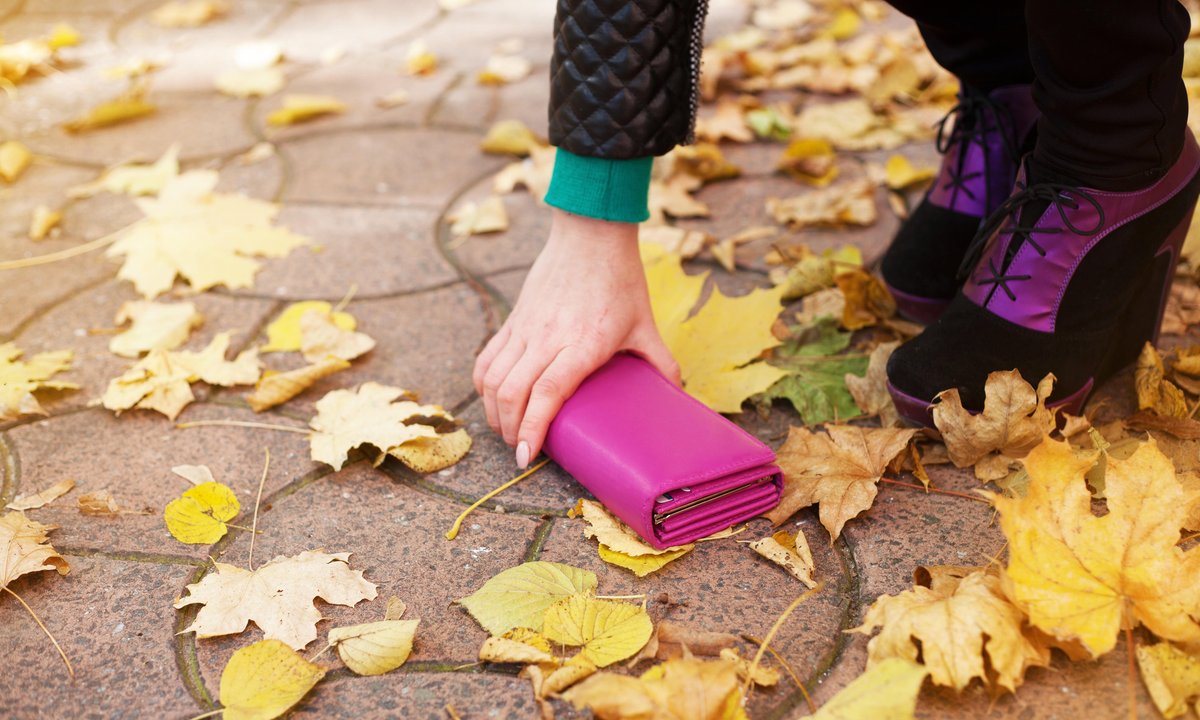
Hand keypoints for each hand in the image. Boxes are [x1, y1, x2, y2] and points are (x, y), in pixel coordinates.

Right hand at [472, 208, 679, 467]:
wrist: (590, 234)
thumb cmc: (620, 278)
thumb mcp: (645, 324)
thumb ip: (660, 362)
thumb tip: (678, 394)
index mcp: (582, 344)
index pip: (547, 393)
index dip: (533, 428)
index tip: (527, 456)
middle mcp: (548, 337)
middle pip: (512, 392)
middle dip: (509, 429)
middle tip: (519, 451)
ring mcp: (526, 327)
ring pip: (493, 378)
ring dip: (493, 411)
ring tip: (505, 430)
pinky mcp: (513, 318)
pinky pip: (488, 357)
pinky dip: (483, 383)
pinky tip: (491, 398)